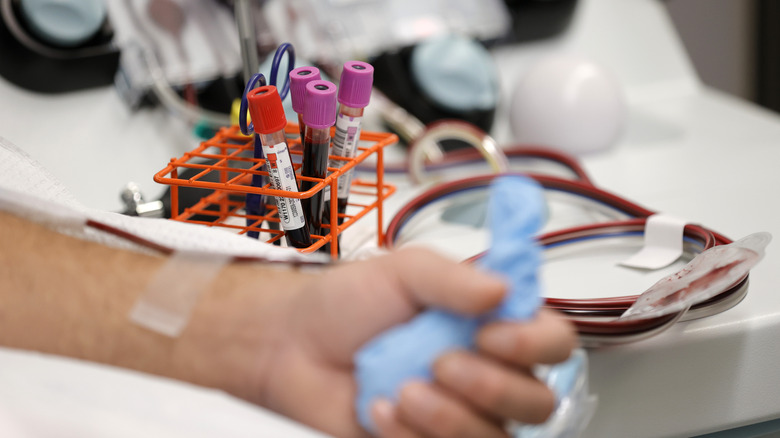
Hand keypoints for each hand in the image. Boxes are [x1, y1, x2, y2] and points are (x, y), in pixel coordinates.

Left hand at [190, 247, 576, 437]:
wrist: (291, 347)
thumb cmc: (344, 304)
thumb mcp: (400, 270)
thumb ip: (453, 278)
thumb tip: (502, 290)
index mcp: (486, 323)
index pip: (550, 341)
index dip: (535, 344)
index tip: (493, 335)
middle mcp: (481, 371)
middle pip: (537, 401)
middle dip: (492, 387)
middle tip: (442, 363)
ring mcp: (457, 413)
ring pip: (497, 437)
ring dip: (449, 417)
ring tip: (404, 389)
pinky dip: (411, 435)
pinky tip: (381, 410)